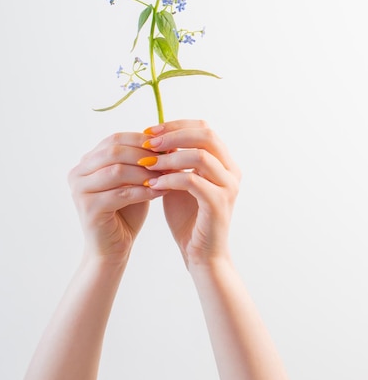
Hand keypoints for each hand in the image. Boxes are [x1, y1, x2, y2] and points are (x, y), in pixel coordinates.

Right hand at [68, 132, 164, 263]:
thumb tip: (169, 140)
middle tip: (169, 159)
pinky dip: (144, 192)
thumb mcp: (135, 180)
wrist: (112, 248)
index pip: (115, 139)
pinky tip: (161, 192)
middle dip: (144, 154)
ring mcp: (80, 190)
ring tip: (168, 175)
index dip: (141, 140)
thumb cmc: (126, 212)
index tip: (167, 145)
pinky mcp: (88, 208)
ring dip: (145, 172)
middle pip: (113, 151)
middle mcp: (78, 173)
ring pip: (117, 171)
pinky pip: (121, 194)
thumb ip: (143, 161)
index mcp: (87, 161)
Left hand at [138, 120, 240, 268]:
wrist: (200, 254)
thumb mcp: (178, 182)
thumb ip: (173, 160)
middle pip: (206, 135)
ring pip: (200, 156)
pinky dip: (169, 179)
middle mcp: (231, 171)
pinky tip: (153, 184)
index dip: (176, 125)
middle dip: (174, 135)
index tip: (150, 130)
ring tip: (147, 163)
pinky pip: (192, 181)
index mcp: (224, 162)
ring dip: (169, 157)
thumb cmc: (188, 218)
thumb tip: (154, 137)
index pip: (204, 128)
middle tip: (148, 142)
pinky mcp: (218, 204)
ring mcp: (228, 187)